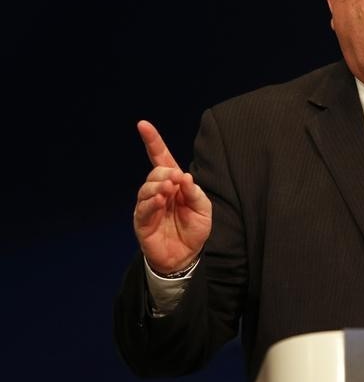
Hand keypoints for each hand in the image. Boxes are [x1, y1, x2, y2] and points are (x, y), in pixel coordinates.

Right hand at [133, 120, 211, 273]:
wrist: (186, 256)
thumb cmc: (194, 229)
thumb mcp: (203, 208)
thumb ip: (195, 192)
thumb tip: (183, 176)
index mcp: (174, 184)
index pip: (161, 158)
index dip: (153, 141)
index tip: (143, 124)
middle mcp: (158, 191)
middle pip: (155, 172)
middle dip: (165, 172)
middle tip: (176, 180)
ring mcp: (148, 206)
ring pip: (146, 188)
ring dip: (158, 185)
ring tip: (168, 189)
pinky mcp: (142, 221)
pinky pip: (143, 207)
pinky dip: (152, 201)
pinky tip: (161, 200)